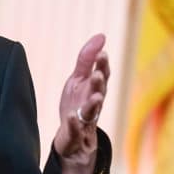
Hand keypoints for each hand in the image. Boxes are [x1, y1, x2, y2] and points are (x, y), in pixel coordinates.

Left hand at [53, 33, 108, 173]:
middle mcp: (93, 103)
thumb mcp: (78, 80)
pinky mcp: (75, 134)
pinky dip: (74, 124)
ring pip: (92, 111)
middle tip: (98, 74)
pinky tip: (71, 117)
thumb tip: (101, 35)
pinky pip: (75, 129)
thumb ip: (87, 59)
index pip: (102, 75)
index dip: (102, 65)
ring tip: (95, 97)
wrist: (72, 138)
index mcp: (94, 89)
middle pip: (99, 92)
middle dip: (99, 83)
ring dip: (94, 103)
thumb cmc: (77, 104)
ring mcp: (86, 120)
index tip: (102, 53)